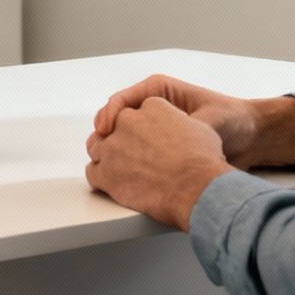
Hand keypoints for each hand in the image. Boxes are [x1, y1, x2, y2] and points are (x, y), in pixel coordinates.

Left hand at [85, 97, 231, 230]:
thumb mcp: (199, 127)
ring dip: (105, 156)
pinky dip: (100, 178)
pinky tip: (110, 183)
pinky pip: (92, 172)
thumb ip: (180, 122)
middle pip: (112, 126)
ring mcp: (113, 147)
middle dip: (118, 139)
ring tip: (117, 168)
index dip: (139, 128)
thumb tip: (180, 129)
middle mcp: (128, 122)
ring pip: (97, 147)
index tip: (144, 140)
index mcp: (152, 106)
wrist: (196, 188)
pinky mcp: (105, 173)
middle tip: (129, 154)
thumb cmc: (202, 162)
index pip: (136, 112)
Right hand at [94, 74, 294, 169]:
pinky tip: (125, 176)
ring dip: (114, 151)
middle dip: (106, 136)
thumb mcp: (209, 119)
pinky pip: (133, 155)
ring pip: (120, 139)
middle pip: (115, 120)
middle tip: (101, 151)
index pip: (123, 100)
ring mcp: (152, 129)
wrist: (248, 137)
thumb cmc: (231, 120)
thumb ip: (189, 128)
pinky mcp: (156, 149)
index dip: (111, 115)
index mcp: (159, 91)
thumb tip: (173, 141)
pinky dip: (126, 164)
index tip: (107, 129)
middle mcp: (151, 108)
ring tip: (109, 165)